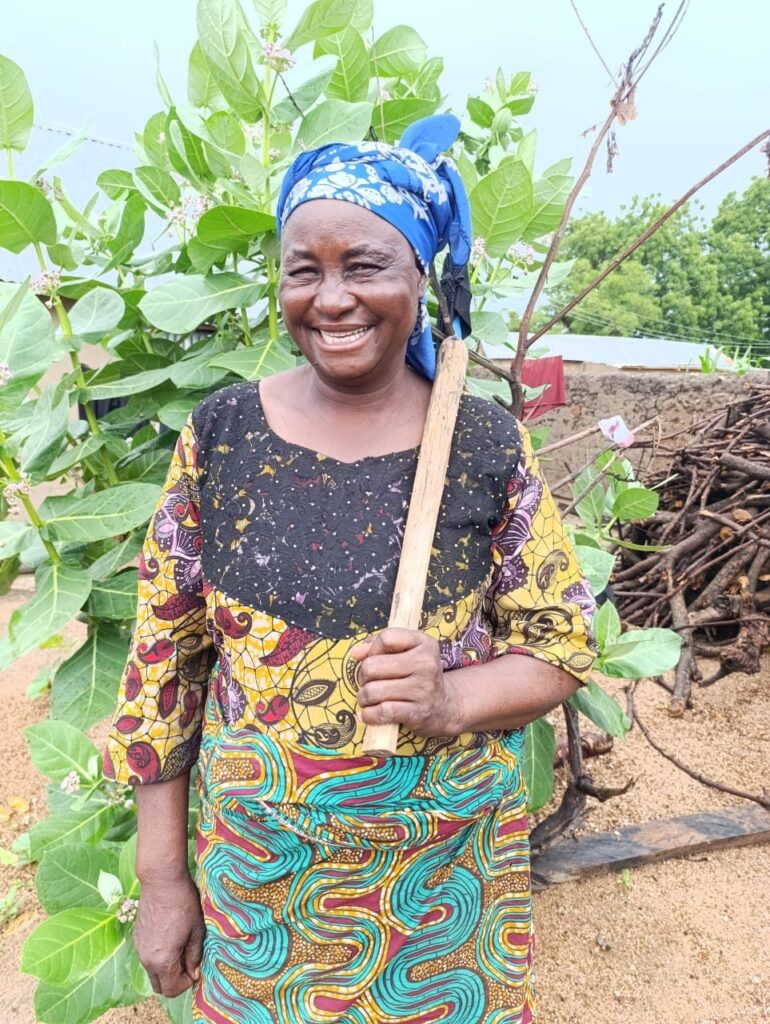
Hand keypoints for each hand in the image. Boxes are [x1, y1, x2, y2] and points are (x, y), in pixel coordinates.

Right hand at [133, 872, 204, 997]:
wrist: (162, 881)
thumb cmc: (183, 904)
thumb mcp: (196, 931)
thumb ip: (194, 956)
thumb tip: (194, 973)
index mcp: (162, 961)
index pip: (172, 990)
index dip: (186, 984)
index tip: (195, 970)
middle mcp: (146, 959)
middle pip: (159, 986)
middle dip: (175, 981)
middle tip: (188, 964)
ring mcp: (139, 948)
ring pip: (152, 971)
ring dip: (166, 969)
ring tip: (180, 949)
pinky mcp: (137, 937)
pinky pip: (147, 957)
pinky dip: (158, 957)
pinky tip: (169, 938)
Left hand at [352, 628, 461, 736]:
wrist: (444, 706)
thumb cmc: (417, 675)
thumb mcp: (406, 652)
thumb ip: (378, 646)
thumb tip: (356, 653)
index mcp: (424, 643)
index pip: (387, 638)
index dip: (373, 649)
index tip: (376, 659)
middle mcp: (426, 664)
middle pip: (372, 666)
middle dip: (363, 677)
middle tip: (370, 682)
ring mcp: (423, 690)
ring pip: (372, 691)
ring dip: (364, 698)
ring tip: (369, 699)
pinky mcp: (418, 713)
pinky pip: (382, 712)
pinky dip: (369, 715)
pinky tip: (370, 713)